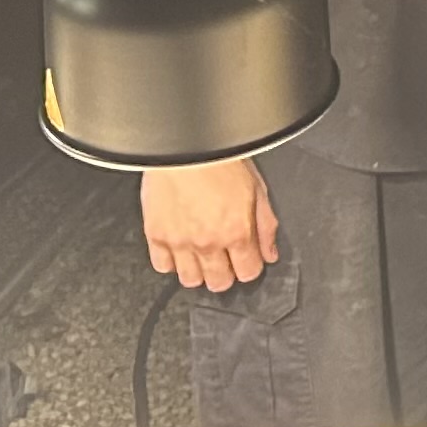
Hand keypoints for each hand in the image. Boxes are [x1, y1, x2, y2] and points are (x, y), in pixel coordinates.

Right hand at [144, 158, 275, 292]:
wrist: (186, 143)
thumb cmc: (221, 158)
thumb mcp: (257, 188)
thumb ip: (265, 225)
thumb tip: (270, 253)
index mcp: (237, 231)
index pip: (248, 273)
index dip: (250, 267)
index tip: (247, 259)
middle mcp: (208, 242)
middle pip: (218, 283)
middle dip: (226, 274)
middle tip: (224, 259)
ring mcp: (179, 242)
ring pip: (189, 280)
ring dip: (198, 271)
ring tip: (201, 254)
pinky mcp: (156, 235)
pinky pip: (162, 266)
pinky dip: (171, 261)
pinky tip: (179, 247)